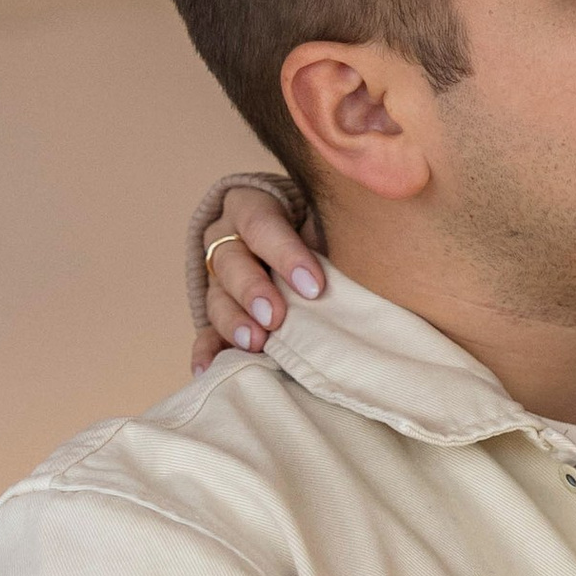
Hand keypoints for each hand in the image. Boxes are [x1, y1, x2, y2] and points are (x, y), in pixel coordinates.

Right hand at [193, 182, 326, 372]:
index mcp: (251, 206)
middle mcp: (227, 238)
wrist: (302, 237)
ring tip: (254, 343)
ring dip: (233, 322)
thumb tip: (370, 260)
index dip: (285, 254)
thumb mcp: (324, 219)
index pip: (261, 224)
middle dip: (253, 291)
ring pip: (216, 296)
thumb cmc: (320, 228)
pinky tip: (208, 369)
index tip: (314, 287)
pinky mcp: (217, 311)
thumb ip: (334, 234)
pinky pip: (205, 330)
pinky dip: (207, 350)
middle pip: (231, 261)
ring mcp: (218, 276)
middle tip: (275, 317)